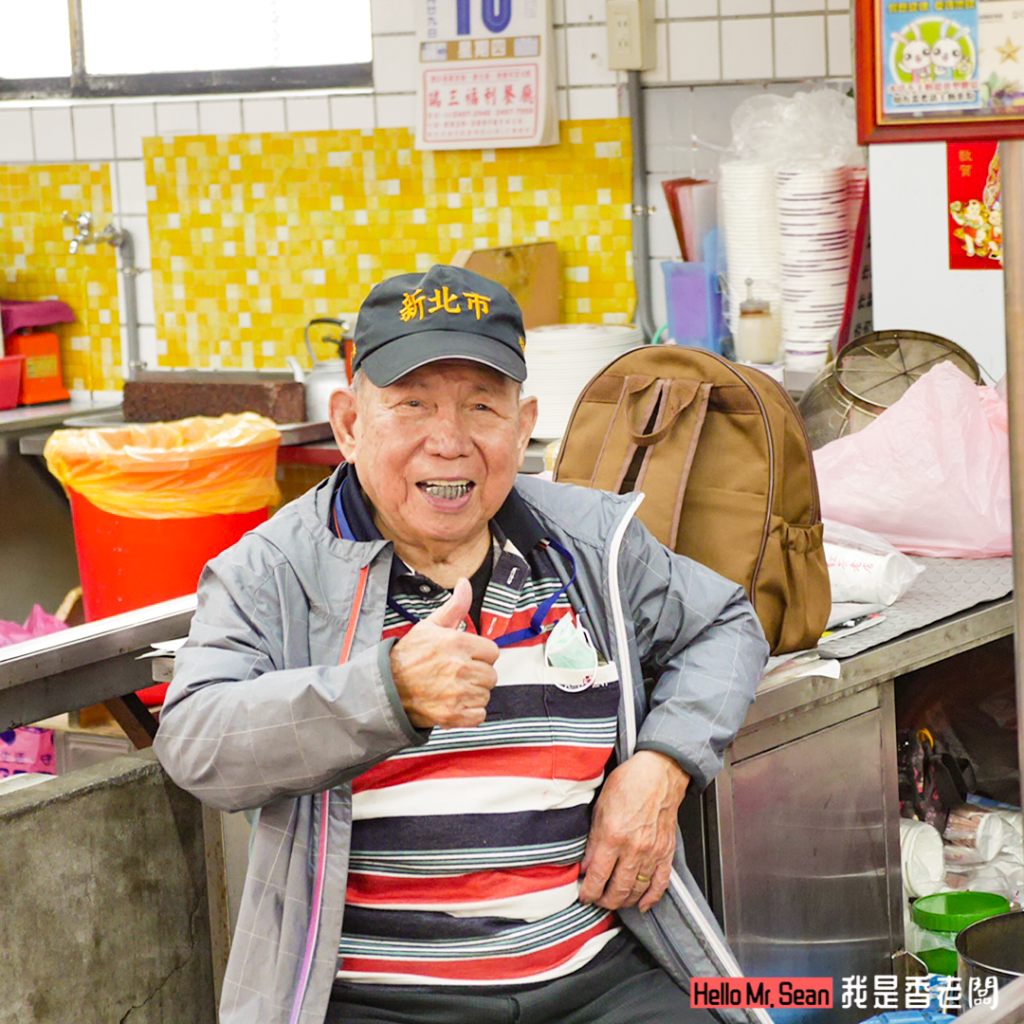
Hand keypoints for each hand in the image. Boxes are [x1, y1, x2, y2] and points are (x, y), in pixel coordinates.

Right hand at [390, 578, 499, 728]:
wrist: (386, 688)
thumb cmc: (408, 657)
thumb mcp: (430, 625)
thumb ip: (454, 606)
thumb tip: (464, 584)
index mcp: (457, 643)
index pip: (492, 652)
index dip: (480, 654)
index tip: (467, 657)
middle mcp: (460, 668)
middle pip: (491, 675)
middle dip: (477, 674)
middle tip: (457, 673)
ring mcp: (457, 693)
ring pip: (485, 694)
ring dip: (473, 693)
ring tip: (453, 687)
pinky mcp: (453, 715)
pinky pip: (479, 714)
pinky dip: (470, 712)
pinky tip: (455, 702)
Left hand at [579, 751, 689, 912]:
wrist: (659, 773)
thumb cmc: (629, 783)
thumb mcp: (600, 807)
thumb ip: (593, 840)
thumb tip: (586, 865)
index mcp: (613, 836)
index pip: (597, 877)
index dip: (588, 892)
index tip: (583, 895)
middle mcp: (634, 849)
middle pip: (617, 890)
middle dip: (604, 901)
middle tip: (596, 900)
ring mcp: (652, 853)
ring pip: (637, 891)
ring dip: (623, 901)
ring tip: (613, 900)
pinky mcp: (666, 853)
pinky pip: (660, 884)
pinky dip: (651, 898)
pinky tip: (641, 904)